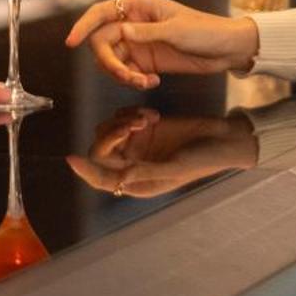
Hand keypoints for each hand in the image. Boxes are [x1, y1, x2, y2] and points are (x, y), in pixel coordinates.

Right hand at [65, 0, 259, 88]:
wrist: (226, 49)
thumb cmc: (205, 31)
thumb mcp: (177, 30)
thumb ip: (148, 32)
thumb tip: (122, 33)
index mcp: (139, 6)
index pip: (101, 13)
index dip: (83, 25)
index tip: (71, 42)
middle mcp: (133, 23)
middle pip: (102, 42)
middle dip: (110, 63)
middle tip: (128, 77)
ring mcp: (138, 43)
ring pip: (112, 60)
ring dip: (122, 75)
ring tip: (144, 82)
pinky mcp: (145, 61)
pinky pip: (126, 72)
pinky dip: (133, 81)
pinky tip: (152, 82)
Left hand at [65, 106, 258, 197]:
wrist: (224, 138)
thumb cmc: (204, 159)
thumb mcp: (176, 167)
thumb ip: (146, 171)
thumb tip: (119, 178)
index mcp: (138, 183)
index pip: (102, 179)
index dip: (85, 171)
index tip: (71, 158)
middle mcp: (134, 165)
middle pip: (102, 150)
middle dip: (113, 135)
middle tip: (136, 123)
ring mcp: (139, 145)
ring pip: (109, 130)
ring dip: (123, 121)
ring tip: (147, 118)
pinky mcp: (146, 127)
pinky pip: (123, 117)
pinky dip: (132, 113)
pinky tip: (153, 114)